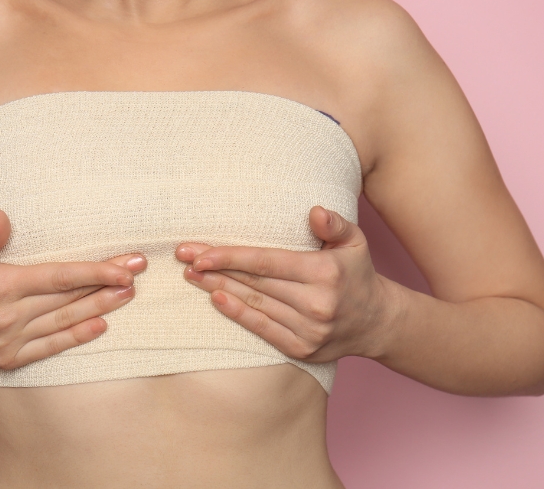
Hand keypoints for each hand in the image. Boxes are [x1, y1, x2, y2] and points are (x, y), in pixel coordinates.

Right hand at [0, 209, 146, 368]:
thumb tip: (1, 217)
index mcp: (0, 285)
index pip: (58, 276)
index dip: (94, 271)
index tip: (124, 266)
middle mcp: (7, 316)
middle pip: (69, 298)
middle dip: (107, 285)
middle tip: (139, 272)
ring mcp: (9, 342)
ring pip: (65, 322)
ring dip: (100, 308)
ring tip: (128, 295)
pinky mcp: (9, 360)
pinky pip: (51, 348)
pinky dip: (77, 337)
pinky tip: (102, 325)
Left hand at [175, 206, 394, 361]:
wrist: (377, 322)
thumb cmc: (356, 274)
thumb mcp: (356, 242)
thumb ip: (335, 224)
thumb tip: (314, 211)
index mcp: (324, 273)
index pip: (266, 262)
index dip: (230, 257)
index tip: (200, 253)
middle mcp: (316, 303)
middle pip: (254, 282)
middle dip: (215, 269)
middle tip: (183, 259)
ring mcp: (309, 329)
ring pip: (254, 304)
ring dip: (217, 290)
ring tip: (191, 277)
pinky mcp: (301, 349)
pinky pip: (262, 329)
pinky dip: (237, 315)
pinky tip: (215, 300)